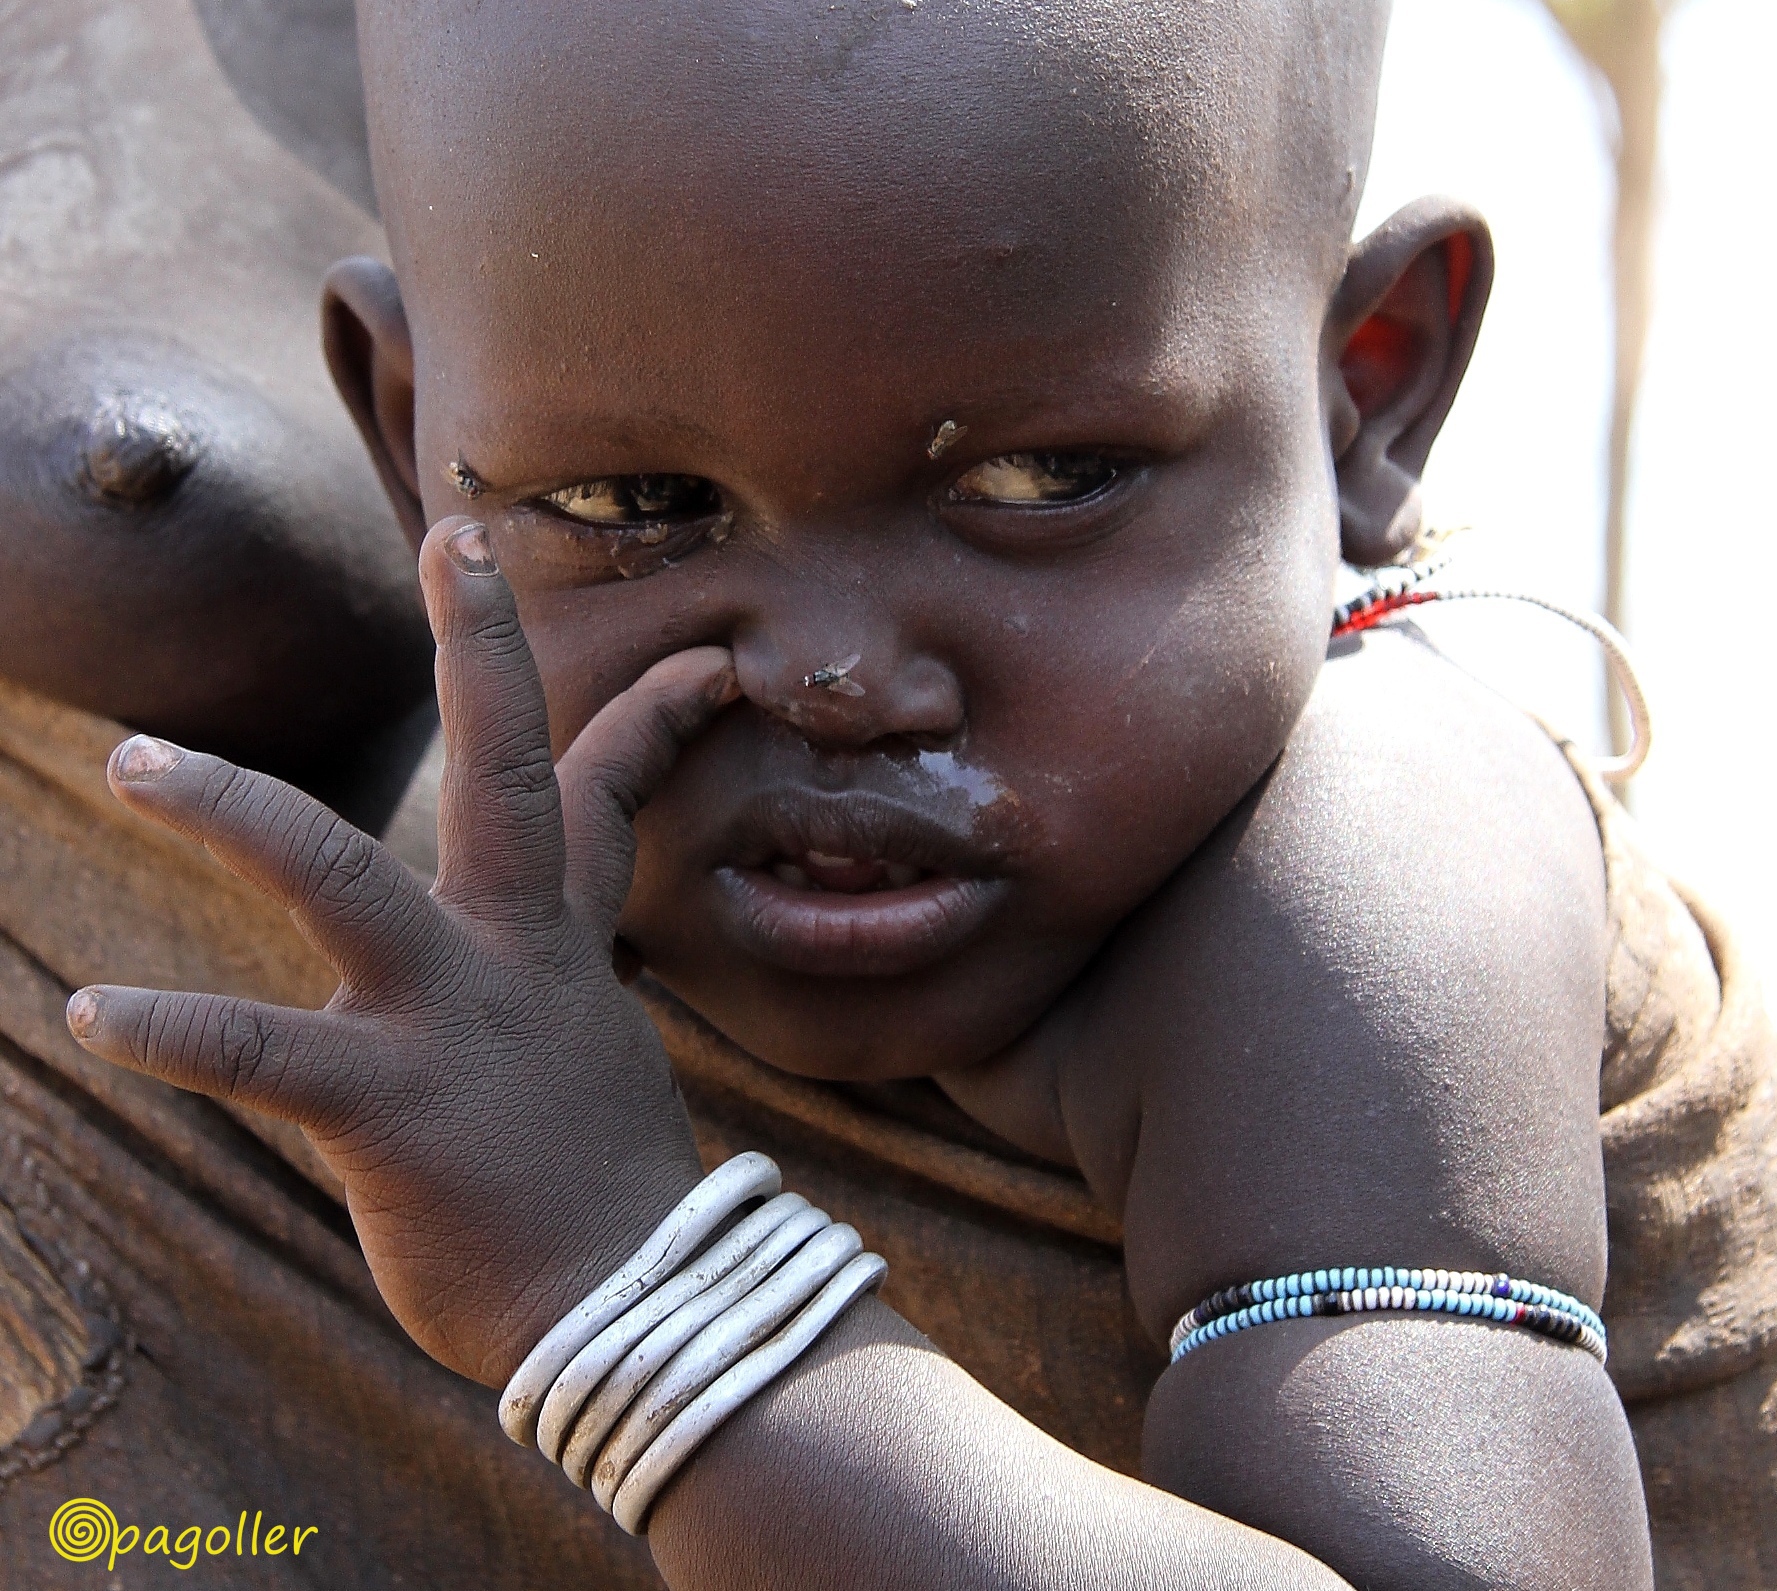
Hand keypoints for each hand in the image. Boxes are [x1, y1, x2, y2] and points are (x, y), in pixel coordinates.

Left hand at [65, 516, 738, 1384]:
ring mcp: (451, 1020)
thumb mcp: (592, 1056)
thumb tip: (554, 978)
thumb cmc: (598, 1190)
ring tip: (140, 759)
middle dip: (485, 646)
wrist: (628, 1305)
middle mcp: (511, 955)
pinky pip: (266, 1056)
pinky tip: (93, 1010)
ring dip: (240, 813)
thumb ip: (555, 990)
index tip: (704, 658)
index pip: (605, 795)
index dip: (649, 714)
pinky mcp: (387, 1106)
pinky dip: (182, 1028)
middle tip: (456, 538)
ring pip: (342, 881)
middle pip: (509, 768)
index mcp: (558, 944)